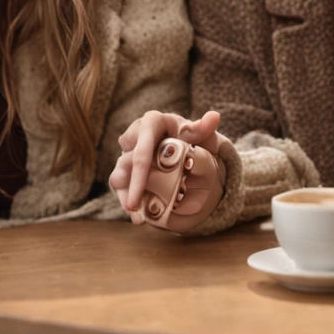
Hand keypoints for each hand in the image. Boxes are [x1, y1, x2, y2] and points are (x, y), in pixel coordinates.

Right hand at [109, 110, 226, 232]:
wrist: (181, 143)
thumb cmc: (188, 135)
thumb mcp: (196, 132)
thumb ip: (202, 128)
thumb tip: (214, 116)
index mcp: (151, 122)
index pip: (143, 146)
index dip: (140, 169)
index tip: (141, 185)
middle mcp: (135, 135)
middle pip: (128, 161)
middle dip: (131, 185)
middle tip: (132, 206)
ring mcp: (127, 152)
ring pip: (120, 175)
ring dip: (126, 196)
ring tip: (136, 215)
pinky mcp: (125, 168)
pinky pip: (122, 185)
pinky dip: (129, 200)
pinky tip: (138, 217)